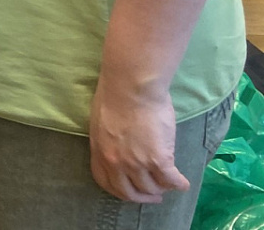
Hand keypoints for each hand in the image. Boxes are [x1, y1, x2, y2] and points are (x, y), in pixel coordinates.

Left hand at [88, 74, 188, 203]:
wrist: (131, 86)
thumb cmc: (115, 95)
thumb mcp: (101, 122)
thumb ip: (108, 139)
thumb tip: (119, 146)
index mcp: (100, 151)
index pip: (106, 182)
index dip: (120, 190)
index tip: (130, 191)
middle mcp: (116, 162)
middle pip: (129, 192)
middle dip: (143, 197)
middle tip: (154, 196)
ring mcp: (137, 163)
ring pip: (151, 187)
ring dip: (161, 188)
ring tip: (168, 183)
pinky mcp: (158, 159)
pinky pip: (171, 180)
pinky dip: (179, 184)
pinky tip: (183, 183)